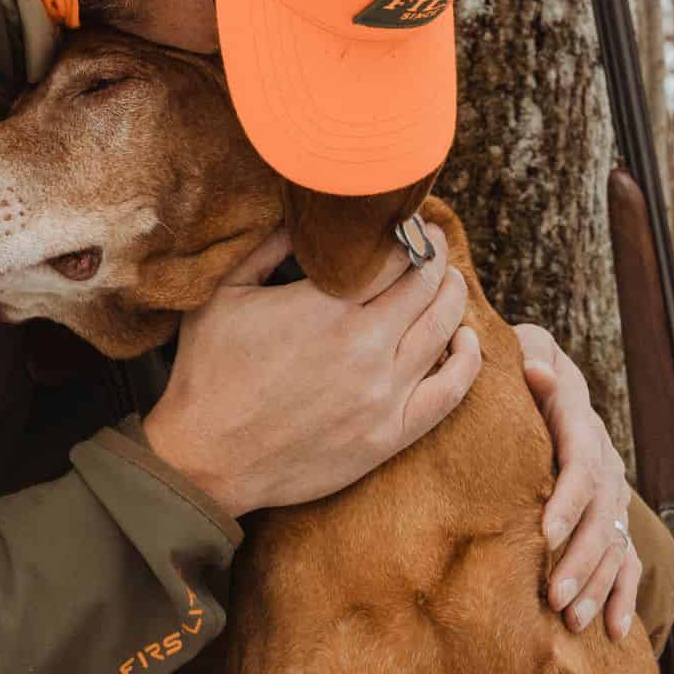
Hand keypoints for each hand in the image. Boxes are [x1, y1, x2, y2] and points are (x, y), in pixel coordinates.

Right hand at [144, 226, 480, 517]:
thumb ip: (266, 246)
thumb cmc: (209, 376)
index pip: (394, 255)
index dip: (407, 232)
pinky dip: (467, 360)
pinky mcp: (389, 435)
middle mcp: (364, 347)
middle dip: (432, 256)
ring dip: (452, 296)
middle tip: (429, 243)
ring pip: (444, 329)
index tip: (406, 224)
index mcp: (326, 307)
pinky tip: (465, 340)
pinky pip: (450, 392)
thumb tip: (303, 213)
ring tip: (447, 282)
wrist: (206, 460)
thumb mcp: (224, 295)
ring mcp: (382, 394)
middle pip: (426, 284)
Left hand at [516, 324, 640, 640]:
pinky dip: (620, 597)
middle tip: (552, 597)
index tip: (547, 534)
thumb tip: (536, 371)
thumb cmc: (528, 368)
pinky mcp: (612, 519)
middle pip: (602, 518)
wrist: (555, 378)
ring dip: (596, 586)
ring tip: (572, 622)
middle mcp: (607, 466)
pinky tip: (611, 632)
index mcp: (583, 429)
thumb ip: (532, 359)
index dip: (569, 502)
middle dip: (580, 561)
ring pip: (615, 546)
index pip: (582, 468)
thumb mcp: (529, 351)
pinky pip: (625, 563)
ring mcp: (614, 496)